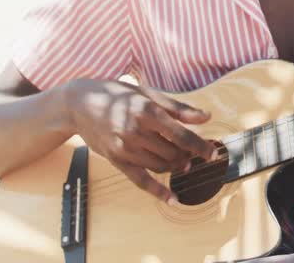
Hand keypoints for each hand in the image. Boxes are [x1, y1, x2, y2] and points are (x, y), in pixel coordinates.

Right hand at [62, 79, 214, 203]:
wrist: (80, 105)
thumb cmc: (118, 94)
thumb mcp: (148, 94)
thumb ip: (179, 108)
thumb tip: (206, 117)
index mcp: (147, 111)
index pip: (181, 135)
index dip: (201, 146)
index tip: (214, 153)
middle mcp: (136, 131)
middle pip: (173, 153)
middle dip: (188, 155)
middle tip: (195, 153)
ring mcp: (125, 148)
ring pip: (160, 165)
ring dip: (176, 167)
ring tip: (184, 163)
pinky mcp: (117, 160)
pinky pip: (140, 180)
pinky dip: (158, 191)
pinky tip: (173, 199)